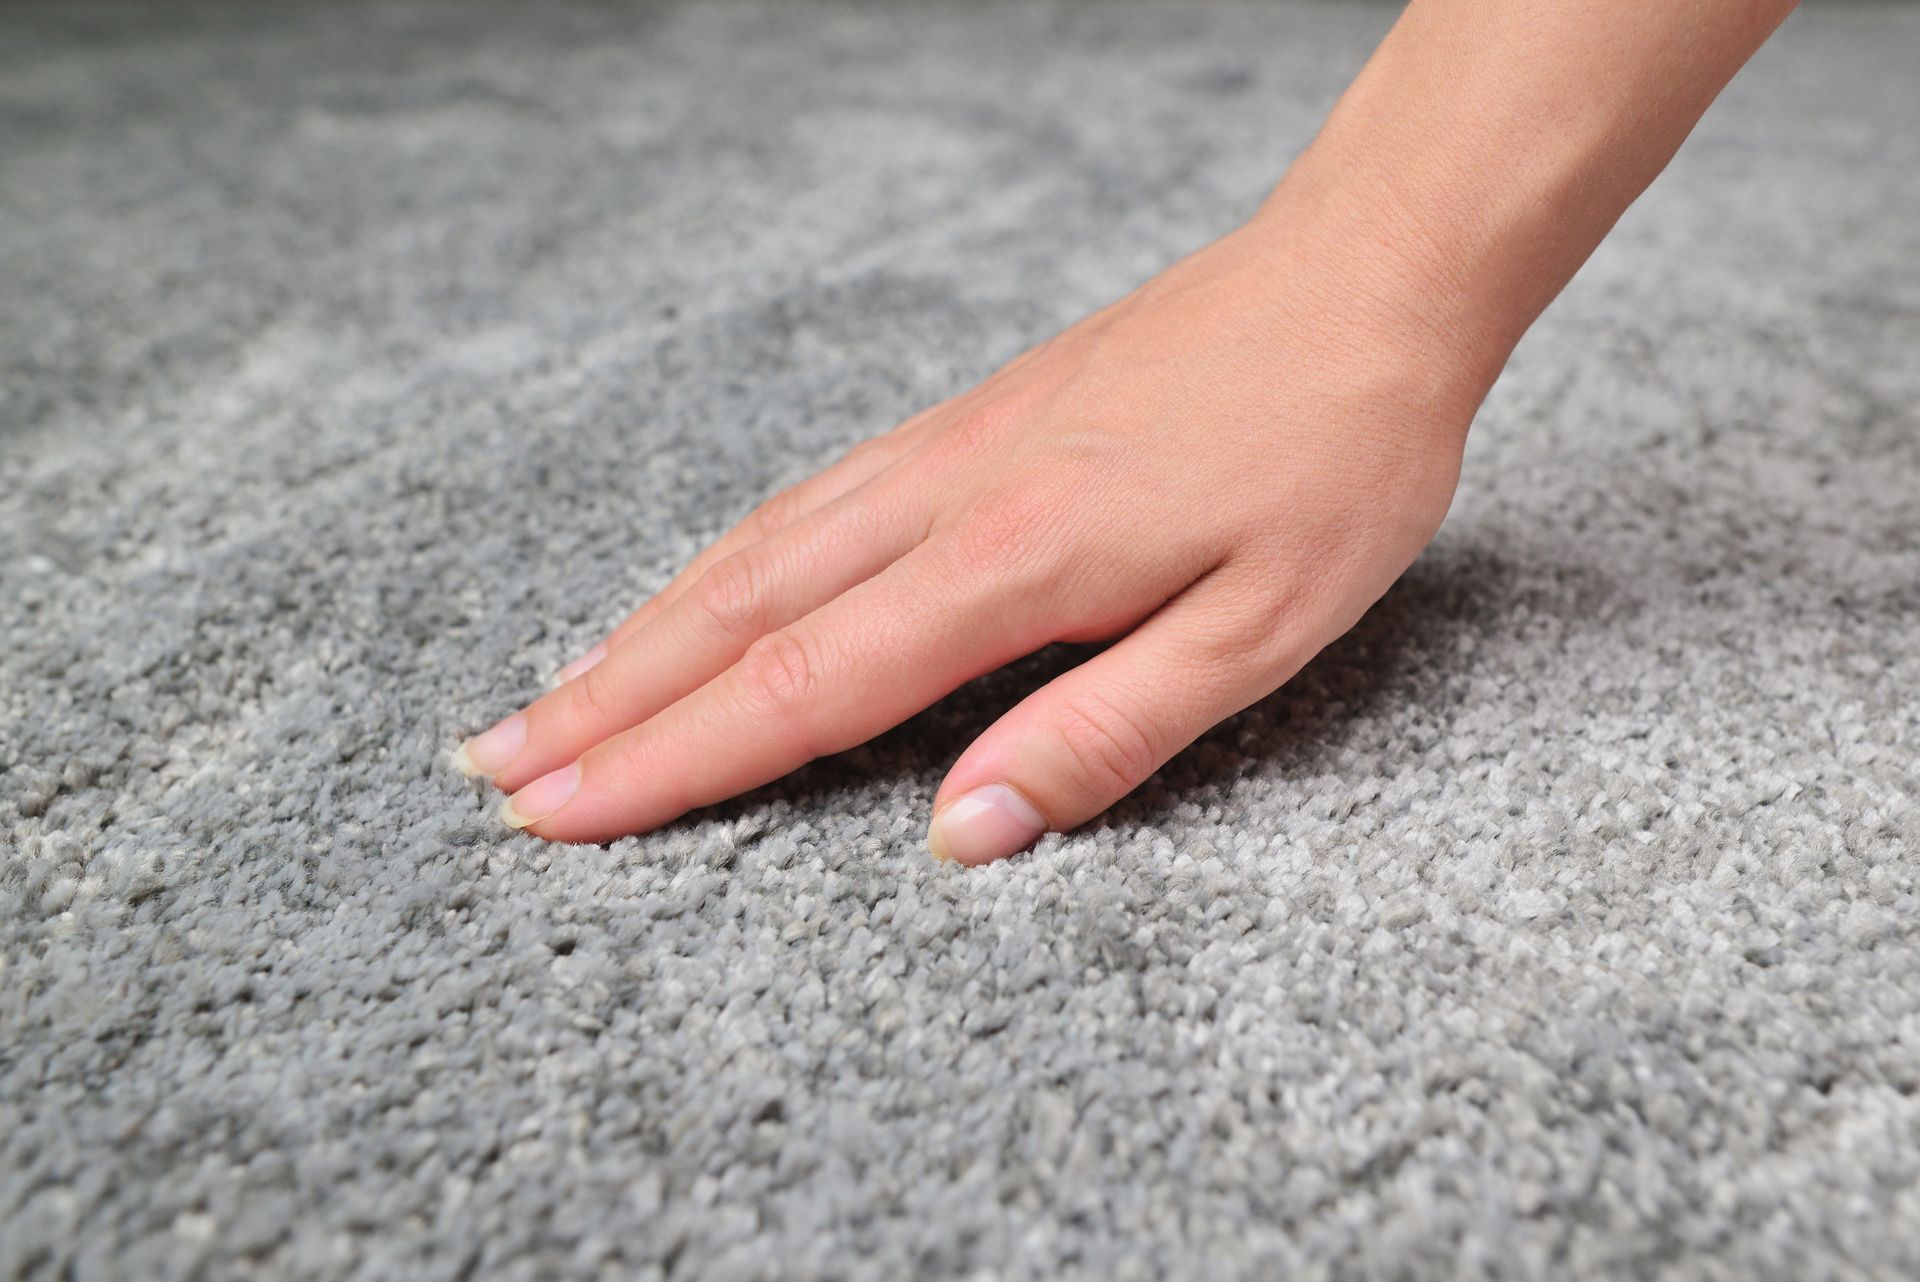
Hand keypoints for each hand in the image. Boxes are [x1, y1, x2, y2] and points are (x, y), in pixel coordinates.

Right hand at [454, 205, 1483, 863]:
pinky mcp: (969, 419)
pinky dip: (722, 562)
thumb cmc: (1334, 454)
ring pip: (757, 550)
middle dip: (608, 704)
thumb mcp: (1261, 631)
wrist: (1364, 275)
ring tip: (554, 698)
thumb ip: (1100, 736)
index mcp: (1015, 560)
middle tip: (497, 772)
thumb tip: (959, 836)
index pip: (804, 687)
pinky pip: (809, 500)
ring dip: (641, 630)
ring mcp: (948, 445)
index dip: (672, 762)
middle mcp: (950, 495)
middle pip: (739, 613)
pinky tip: (698, 593)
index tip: (563, 817)